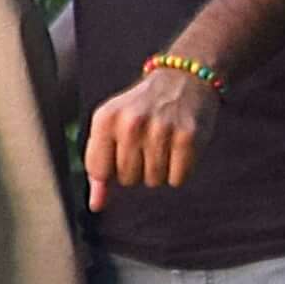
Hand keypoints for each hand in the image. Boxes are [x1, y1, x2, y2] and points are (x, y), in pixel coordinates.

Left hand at [84, 62, 217, 206]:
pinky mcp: (188, 137)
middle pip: (127, 179)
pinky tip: (179, 149)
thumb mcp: (112, 126)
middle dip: (137, 169)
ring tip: (163, 144)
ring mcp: (160, 129)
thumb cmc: (143, 109)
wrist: (184, 78)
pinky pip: (178, 178)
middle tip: (146, 144)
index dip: (111, 171)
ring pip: (153, 181)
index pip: (98, 170)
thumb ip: (100, 165)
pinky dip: (180, 171)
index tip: (122, 154)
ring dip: (159, 171)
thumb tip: (95, 206)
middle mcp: (130, 123)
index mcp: (105, 119)